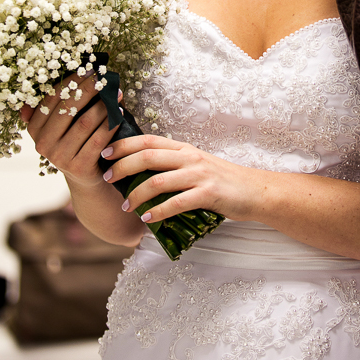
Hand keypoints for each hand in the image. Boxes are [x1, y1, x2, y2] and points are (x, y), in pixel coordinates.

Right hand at [22, 72, 117, 189]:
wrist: (85, 175)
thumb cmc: (76, 139)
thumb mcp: (63, 122)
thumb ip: (64, 100)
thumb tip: (82, 68)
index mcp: (34, 127)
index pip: (51, 98)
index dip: (71, 81)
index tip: (89, 69)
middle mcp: (42, 143)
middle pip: (67, 109)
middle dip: (88, 90)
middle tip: (104, 78)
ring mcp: (59, 157)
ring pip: (84, 123)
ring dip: (103, 106)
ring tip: (116, 94)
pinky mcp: (78, 167)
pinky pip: (97, 140)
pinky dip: (110, 125)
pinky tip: (119, 115)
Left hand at [101, 133, 262, 222]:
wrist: (254, 191)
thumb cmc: (222, 181)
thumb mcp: (196, 165)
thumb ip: (172, 165)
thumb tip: (140, 173)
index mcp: (184, 148)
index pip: (148, 140)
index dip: (124, 145)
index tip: (105, 153)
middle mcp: (189, 158)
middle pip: (148, 156)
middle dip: (123, 166)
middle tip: (107, 178)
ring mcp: (199, 175)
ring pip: (159, 180)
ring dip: (137, 194)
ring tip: (125, 205)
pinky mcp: (208, 194)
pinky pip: (176, 203)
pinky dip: (158, 211)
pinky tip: (147, 218)